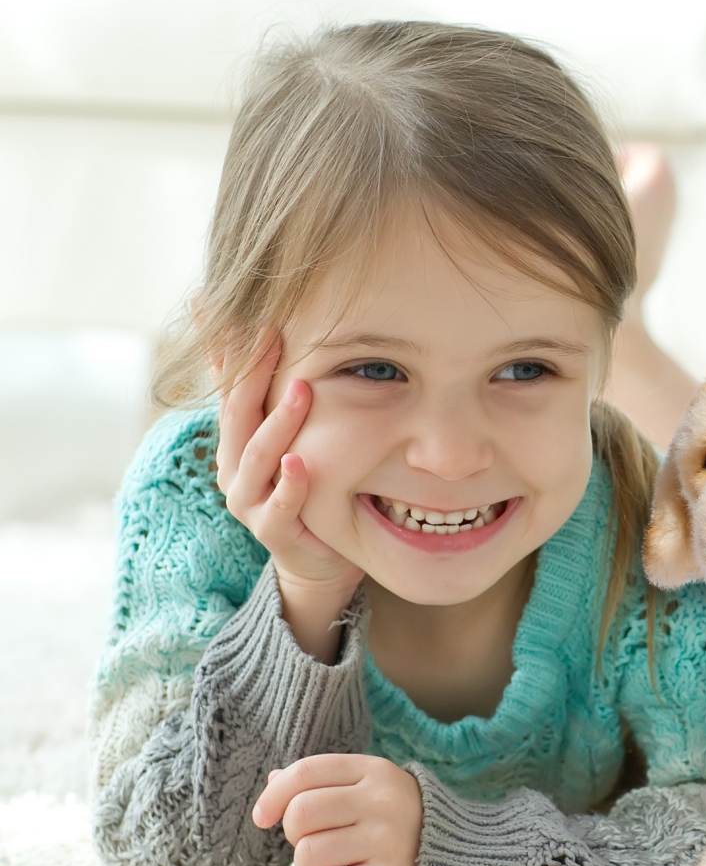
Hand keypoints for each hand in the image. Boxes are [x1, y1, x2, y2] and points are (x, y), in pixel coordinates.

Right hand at [216, 339, 361, 657]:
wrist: (316, 558)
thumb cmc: (304, 488)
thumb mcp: (286, 439)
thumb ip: (275, 398)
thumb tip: (267, 336)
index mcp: (235, 441)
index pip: (228, 385)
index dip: (229, 348)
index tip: (228, 307)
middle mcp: (233, 467)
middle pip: (239, 413)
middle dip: (254, 371)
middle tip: (272, 333)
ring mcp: (249, 501)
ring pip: (258, 456)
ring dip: (280, 421)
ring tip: (301, 389)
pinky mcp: (273, 532)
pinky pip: (280, 507)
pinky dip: (290, 485)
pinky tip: (299, 463)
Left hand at [252, 754, 422, 865]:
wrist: (457, 851)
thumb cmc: (399, 815)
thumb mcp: (369, 784)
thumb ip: (324, 780)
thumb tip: (273, 780)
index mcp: (373, 771)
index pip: (306, 771)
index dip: (274, 794)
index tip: (263, 817)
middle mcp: (380, 801)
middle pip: (301, 813)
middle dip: (294, 834)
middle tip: (313, 840)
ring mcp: (387, 840)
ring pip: (309, 855)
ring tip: (330, 865)